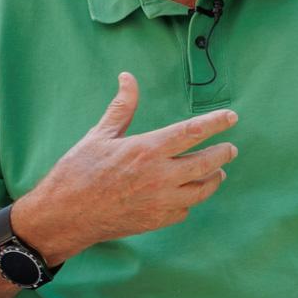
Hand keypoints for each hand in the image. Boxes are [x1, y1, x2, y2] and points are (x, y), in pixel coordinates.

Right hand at [19, 72, 237, 258]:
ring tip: (217, 171)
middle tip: (230, 148)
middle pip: (207, 162)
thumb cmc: (78, 171)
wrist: (65, 215)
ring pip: (202, 189)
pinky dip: (190, 199)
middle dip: (223, 153)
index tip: (231, 117)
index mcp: (147, 149)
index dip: (216, 122)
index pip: (193, 131)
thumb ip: (122, 107)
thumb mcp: (99, 134)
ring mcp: (161, 201)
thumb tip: (128, 77)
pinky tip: (187, 193)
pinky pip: (185, 209)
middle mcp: (160, 176)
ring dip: (213, 178)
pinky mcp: (157, 220)